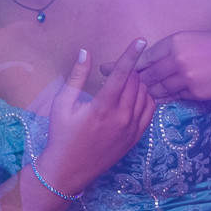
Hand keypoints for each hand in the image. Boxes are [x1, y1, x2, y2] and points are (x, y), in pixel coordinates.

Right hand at [35, 39, 154, 195]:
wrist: (68, 170)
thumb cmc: (61, 135)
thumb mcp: (62, 104)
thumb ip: (77, 76)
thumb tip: (85, 51)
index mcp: (102, 107)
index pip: (122, 74)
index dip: (131, 55)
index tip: (141, 40)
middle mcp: (122, 117)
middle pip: (135, 82)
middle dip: (126, 70)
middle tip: (111, 71)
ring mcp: (131, 129)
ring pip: (144, 95)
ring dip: (136, 83)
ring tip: (121, 82)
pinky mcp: (135, 138)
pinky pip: (149, 111)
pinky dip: (145, 98)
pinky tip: (133, 95)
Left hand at [101, 30, 210, 101]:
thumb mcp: (193, 40)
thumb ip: (172, 50)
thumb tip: (151, 61)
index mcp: (175, 41)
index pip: (145, 56)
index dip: (125, 64)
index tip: (106, 68)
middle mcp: (177, 58)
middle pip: (147, 74)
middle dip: (129, 82)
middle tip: (109, 88)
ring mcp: (186, 76)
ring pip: (159, 88)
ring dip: (146, 94)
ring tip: (130, 99)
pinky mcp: (196, 92)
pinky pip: (175, 96)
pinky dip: (165, 99)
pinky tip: (154, 103)